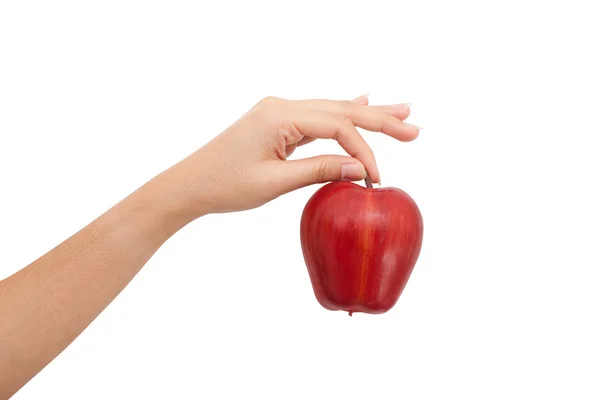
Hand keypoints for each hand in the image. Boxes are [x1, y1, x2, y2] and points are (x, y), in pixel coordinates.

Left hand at [160, 95, 418, 217]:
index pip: (337, 126)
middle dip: (379, 119)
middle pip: (341, 109)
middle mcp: (282, 106)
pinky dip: (342, 113)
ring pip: (333, 110)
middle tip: (414, 128)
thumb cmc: (225, 185)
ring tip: (401, 113)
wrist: (190, 185)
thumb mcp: (274, 182)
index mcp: (280, 115)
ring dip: (367, 114)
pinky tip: (362, 99)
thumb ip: (319, 171)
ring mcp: (279, 112)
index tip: (375, 177)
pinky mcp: (277, 122)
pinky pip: (318, 116)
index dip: (362, 150)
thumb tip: (360, 170)